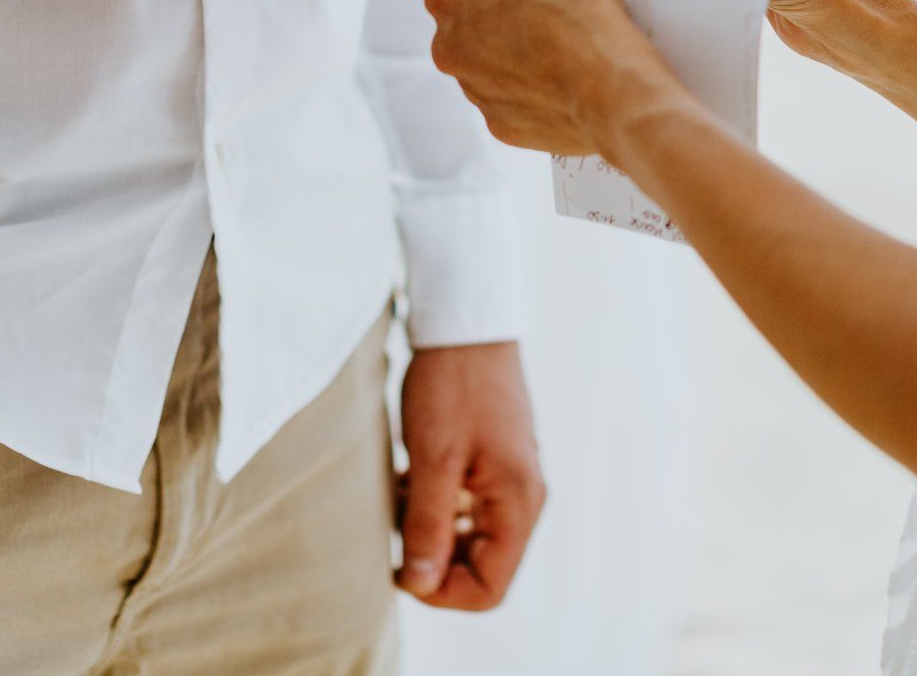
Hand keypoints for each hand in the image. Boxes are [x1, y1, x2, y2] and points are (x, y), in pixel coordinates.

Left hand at [396, 341, 545, 610]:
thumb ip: (427, 526)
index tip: (398, 568)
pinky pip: (469, 507)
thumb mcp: (432, 459)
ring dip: (432, 532)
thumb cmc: (452, 385)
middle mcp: (524, 498)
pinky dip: (437, 506)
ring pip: (473, 537)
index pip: (490, 588)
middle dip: (435, 561)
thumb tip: (419, 585)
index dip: (442, 593)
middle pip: (483, 566)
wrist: (467, 322)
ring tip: (396, 501)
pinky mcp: (495, 462)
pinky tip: (406, 482)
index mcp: (518, 504)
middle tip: (392, 533)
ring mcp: (511, 479)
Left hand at [425, 0, 672, 155]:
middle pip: (476, 4)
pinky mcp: (503, 124)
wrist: (610, 87)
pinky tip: (568, 67)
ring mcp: (473, 89)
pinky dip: (536, 79)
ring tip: (567, 28)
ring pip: (495, 48)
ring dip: (520, 35)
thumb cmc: (571, 2)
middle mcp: (445, 45)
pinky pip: (517, 91)